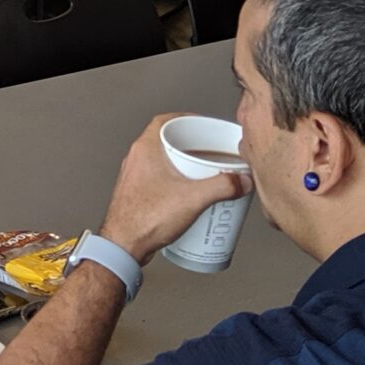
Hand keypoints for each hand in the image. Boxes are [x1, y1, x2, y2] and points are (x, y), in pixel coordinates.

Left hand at [99, 114, 247, 263]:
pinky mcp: (137, 194)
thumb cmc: (145, 219)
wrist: (123, 245)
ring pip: (162, 161)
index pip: (164, 120)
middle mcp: (137, 159)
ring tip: (204, 174)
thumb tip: (240, 180)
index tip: (201, 123)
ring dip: (183, 164)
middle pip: (166, 140)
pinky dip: (176, 181)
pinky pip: (159, 179)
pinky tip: (190, 195)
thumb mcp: (193, 198)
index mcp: (145, 149)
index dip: (185, 118)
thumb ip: (222, 186)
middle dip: (190, 144)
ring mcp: (135, 177)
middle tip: (208, 151)